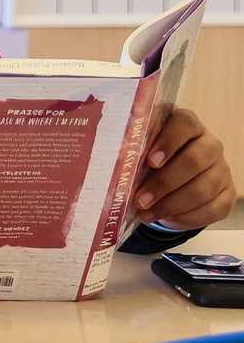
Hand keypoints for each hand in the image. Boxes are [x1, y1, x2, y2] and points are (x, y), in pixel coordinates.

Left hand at [135, 107, 236, 230]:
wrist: (174, 181)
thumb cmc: (151, 160)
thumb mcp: (141, 151)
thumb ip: (133, 152)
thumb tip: (116, 167)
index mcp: (188, 125)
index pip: (184, 124)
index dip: (168, 142)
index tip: (150, 161)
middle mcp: (210, 144)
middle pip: (194, 160)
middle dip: (164, 183)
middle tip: (140, 199)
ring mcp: (221, 170)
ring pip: (202, 189)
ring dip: (171, 205)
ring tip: (146, 213)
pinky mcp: (227, 194)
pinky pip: (212, 209)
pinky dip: (186, 217)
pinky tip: (165, 219)